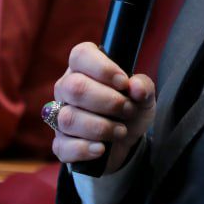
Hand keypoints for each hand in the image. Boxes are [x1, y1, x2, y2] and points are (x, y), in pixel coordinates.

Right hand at [50, 42, 155, 173]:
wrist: (128, 142)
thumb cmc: (130, 109)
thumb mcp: (143, 96)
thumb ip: (143, 86)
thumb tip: (135, 87)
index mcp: (83, 69)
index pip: (81, 55)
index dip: (103, 68)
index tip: (124, 83)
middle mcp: (66, 89)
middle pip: (75, 87)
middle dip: (108, 101)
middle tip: (128, 110)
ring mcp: (59, 116)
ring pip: (68, 118)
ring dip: (100, 127)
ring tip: (120, 131)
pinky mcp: (60, 143)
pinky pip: (63, 146)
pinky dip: (85, 149)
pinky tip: (101, 149)